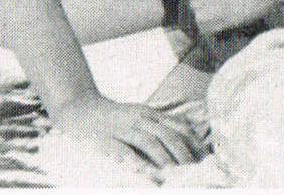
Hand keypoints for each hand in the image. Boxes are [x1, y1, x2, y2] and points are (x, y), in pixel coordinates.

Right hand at [50, 90, 205, 169]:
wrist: (79, 109)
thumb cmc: (113, 117)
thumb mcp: (140, 115)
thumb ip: (159, 124)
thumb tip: (186, 136)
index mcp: (150, 114)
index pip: (178, 127)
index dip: (193, 143)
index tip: (204, 158)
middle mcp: (140, 119)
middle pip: (168, 135)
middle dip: (183, 154)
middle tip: (194, 170)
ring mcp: (123, 128)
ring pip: (149, 142)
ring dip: (164, 158)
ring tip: (176, 173)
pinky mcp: (105, 139)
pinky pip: (122, 150)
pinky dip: (134, 160)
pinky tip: (143, 171)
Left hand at [107, 0, 273, 36]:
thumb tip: (195, 18)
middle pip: (184, 23)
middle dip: (204, 24)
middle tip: (228, 8)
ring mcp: (192, 8)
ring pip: (196, 33)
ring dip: (215, 30)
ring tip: (233, 12)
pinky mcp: (202, 23)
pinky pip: (207, 42)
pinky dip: (221, 38)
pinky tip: (234, 21)